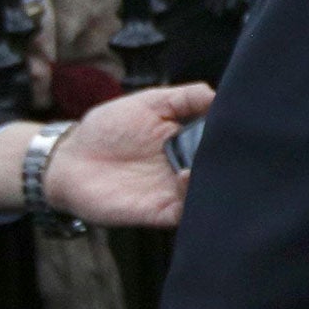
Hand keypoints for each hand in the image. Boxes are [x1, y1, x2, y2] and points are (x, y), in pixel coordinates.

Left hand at [0, 83, 213, 226]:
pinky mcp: (159, 212)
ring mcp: (174, 192)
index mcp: (187, 143)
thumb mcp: (148, 101)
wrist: (68, 160)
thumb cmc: (106, 129)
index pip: (219, 144)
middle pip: (218, 171)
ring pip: (206, 195)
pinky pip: (184, 215)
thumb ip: (184, 97)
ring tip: (205, 165)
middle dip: (228, 163)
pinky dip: (191, 202)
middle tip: (231, 151)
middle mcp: (185, 169)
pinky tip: (184, 179)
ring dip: (211, 183)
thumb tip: (219, 94)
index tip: (239, 128)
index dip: (231, 139)